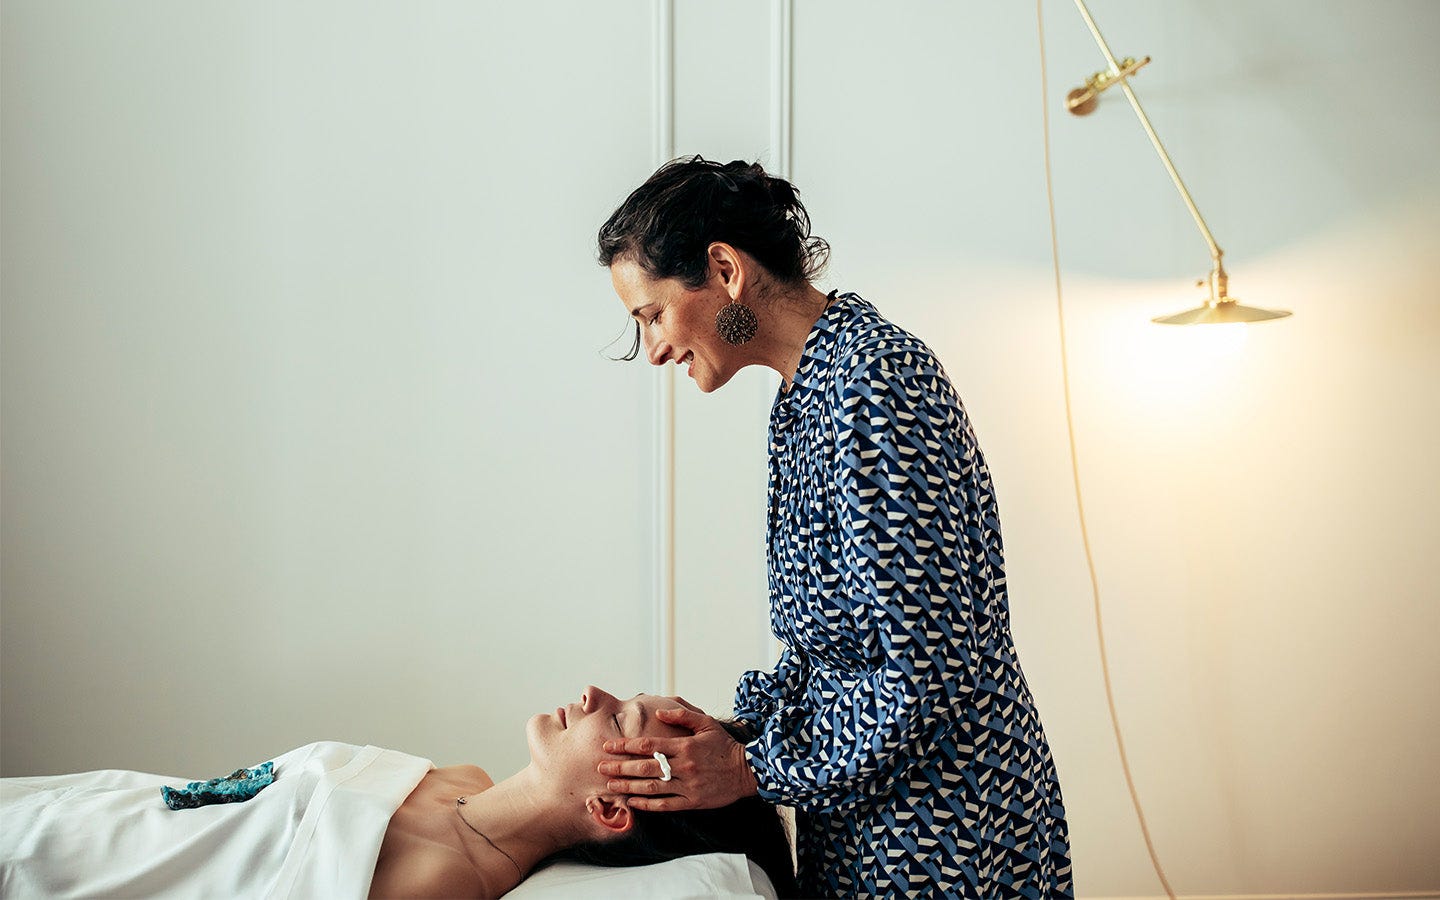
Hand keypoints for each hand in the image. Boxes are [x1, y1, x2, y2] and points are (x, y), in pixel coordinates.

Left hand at [596, 706, 758, 811]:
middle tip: (601, 766)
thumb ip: (682, 716)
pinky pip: (666, 804)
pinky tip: (632, 801)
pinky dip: (647, 804)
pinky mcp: (692, 801)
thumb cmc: (725, 745)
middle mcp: (684, 766)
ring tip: (610, 784)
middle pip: (645, 766)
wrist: (748, 770)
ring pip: (652, 787)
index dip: (626, 745)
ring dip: (628, 786)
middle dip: (620, 766)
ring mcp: (688, 785)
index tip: (608, 746)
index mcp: (684, 745)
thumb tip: (659, 712)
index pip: (648, 744)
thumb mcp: (706, 724)